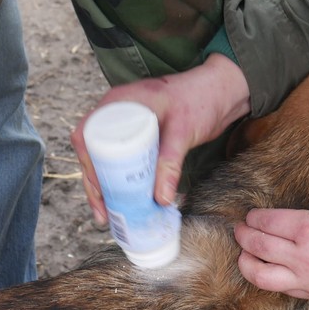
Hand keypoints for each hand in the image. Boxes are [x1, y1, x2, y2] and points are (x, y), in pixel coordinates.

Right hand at [71, 53, 249, 223]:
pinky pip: (123, 162)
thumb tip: (160, 199)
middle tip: (103, 214)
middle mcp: (116, 114)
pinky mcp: (140, 139)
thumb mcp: (182, 131)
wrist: (222, 92)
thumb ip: (170, 163)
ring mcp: (127, 127)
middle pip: (92, 153)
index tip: (98, 189)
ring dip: (106, 188)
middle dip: (94, 185)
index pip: (86, 134)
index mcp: (117, 103)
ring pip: (106, 160)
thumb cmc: (200, 100)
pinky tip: (125, 203)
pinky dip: (121, 182)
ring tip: (109, 216)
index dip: (87, 164)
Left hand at [234, 200, 308, 304]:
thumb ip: (306, 219)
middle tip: (239, 231)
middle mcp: (306, 259)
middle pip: (257, 249)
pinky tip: (273, 272)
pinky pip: (288, 291)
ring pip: (263, 279)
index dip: (253, 218)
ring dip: (248, 265)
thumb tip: (281, 225)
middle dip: (243, 238)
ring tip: (245, 257)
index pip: (265, 223)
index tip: (250, 216)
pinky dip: (275, 280)